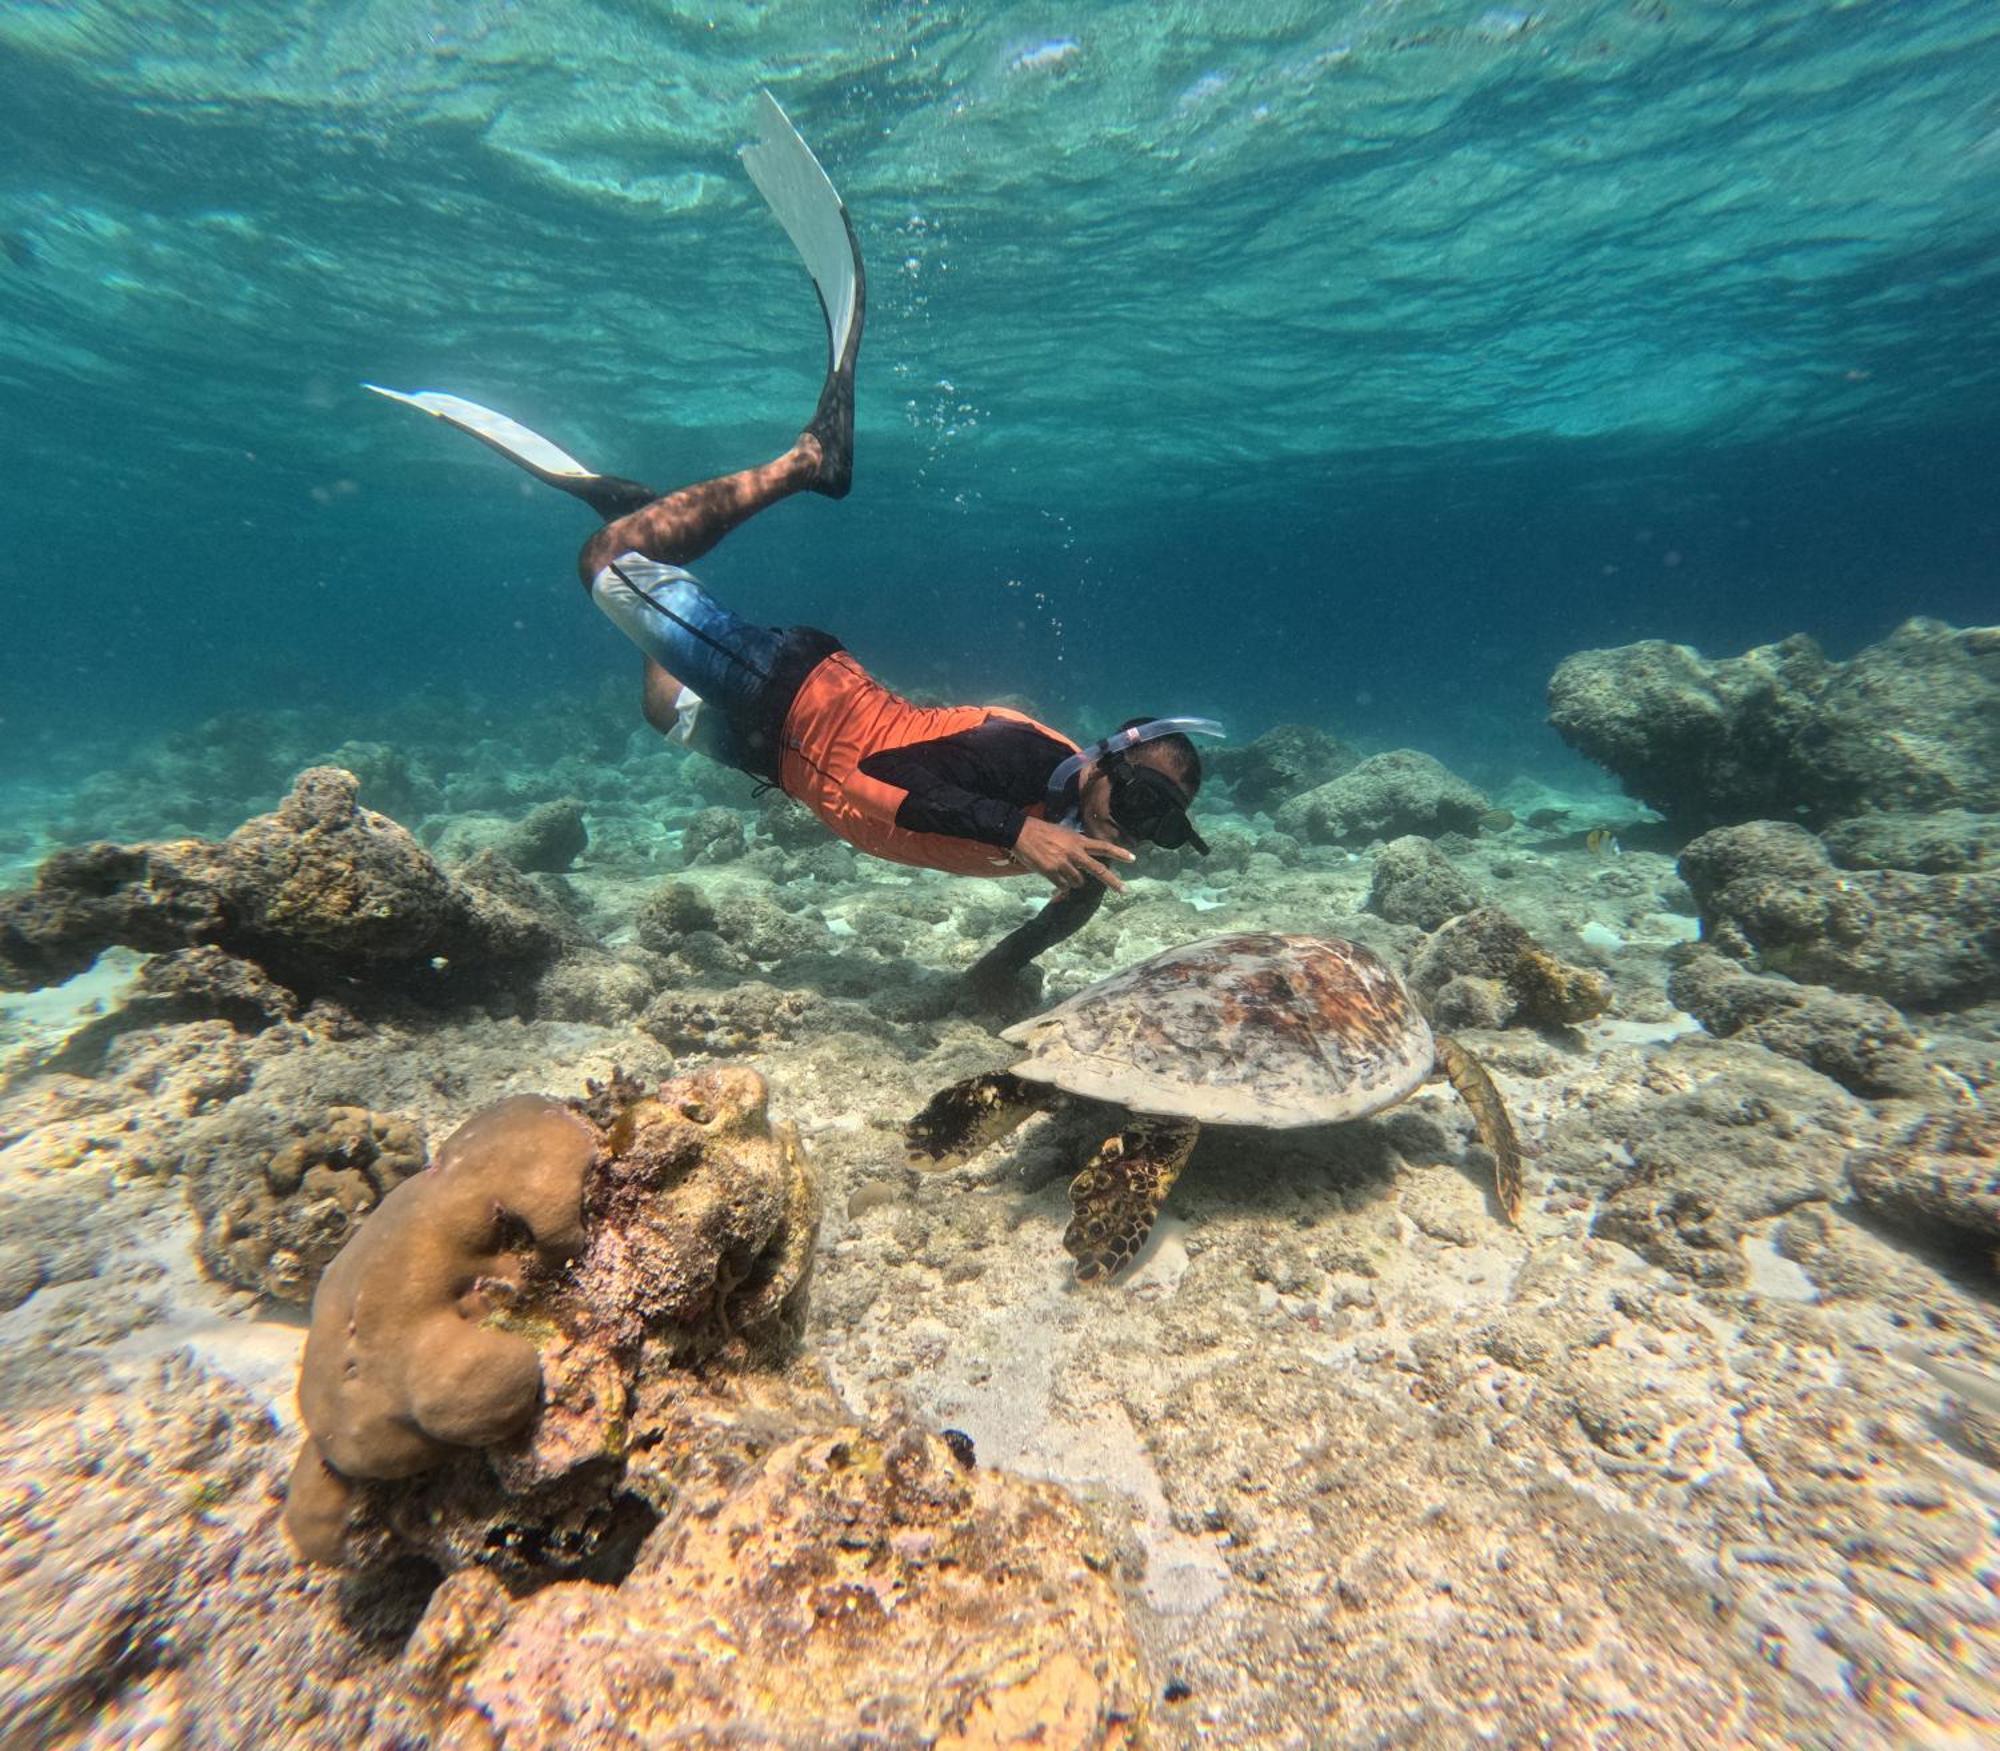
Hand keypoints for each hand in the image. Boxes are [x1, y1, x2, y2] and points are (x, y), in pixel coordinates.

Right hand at [1009, 816, 1134, 893]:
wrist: (1020, 832)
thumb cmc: (1041, 831)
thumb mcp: (1063, 834)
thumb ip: (1075, 845)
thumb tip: (1081, 858)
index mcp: (1078, 840)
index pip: (1103, 846)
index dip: (1118, 852)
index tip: (1133, 859)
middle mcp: (1074, 852)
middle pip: (1098, 869)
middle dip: (1112, 881)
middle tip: (1123, 891)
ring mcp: (1063, 863)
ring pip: (1078, 882)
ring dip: (1074, 882)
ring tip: (1065, 875)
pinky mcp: (1051, 871)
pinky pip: (1062, 886)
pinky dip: (1061, 887)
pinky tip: (1055, 881)